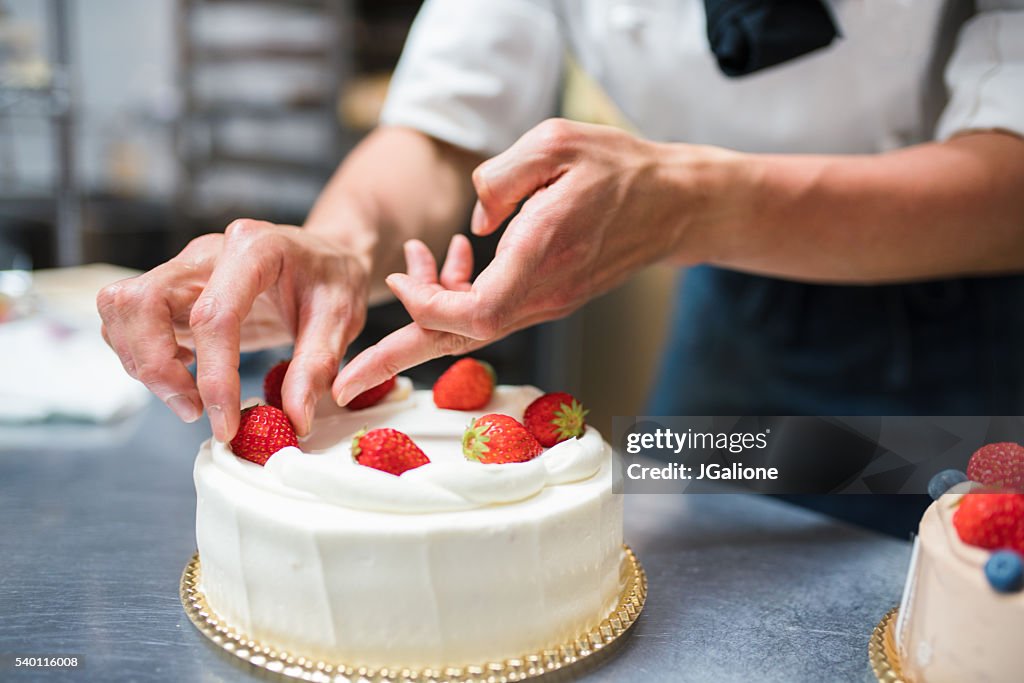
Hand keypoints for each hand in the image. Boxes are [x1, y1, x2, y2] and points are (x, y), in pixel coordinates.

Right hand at [98, 219, 368, 439]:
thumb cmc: (334, 281)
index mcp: (254, 248)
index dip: (214, 376)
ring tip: (191, 398)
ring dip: (143, 362)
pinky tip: (185, 373)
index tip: (226, 424)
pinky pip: (129, 319)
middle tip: (194, 410)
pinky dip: (142, 354)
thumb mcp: (343, 319)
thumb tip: (293, 420)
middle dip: (156, 366)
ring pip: (122, 308)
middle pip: (142, 302)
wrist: (326, 256)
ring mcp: (183, 268)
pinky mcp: (173, 289)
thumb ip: (316, 366)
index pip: (214, 315)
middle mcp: (206, 252)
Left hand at [333, 118, 730, 402]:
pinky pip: (493, 313)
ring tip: (395, 293)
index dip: (428, 306)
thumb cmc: (619, 166)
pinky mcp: (550, 298)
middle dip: (398, 359)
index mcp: (544, 254)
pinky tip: (449, 262)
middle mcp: (544, 292)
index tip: (398, 281)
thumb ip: (502, 177)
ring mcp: (549, 301)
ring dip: (425, 318)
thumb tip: (470, 224)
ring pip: (474, 330)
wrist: (675, 204)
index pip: (476, 311)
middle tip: (344, 384)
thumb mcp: (557, 143)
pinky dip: (457, 300)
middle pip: (462, 339)